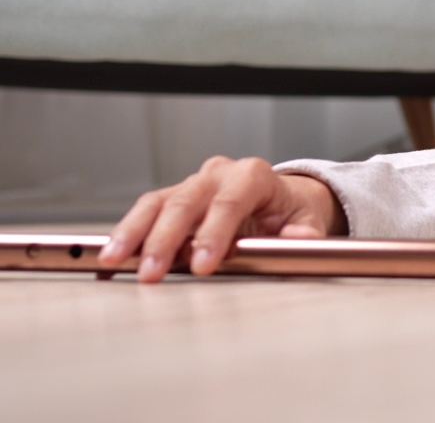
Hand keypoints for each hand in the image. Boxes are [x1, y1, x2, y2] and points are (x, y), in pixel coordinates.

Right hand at [98, 156, 347, 282]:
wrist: (282, 200)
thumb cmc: (291, 211)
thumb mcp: (308, 221)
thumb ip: (304, 232)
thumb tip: (299, 240)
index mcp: (253, 175)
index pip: (230, 202)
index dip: (214, 232)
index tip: (202, 263)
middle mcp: (219, 174)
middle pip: (186, 202)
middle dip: (166, 239)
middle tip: (153, 272)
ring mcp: (192, 184)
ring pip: (157, 202)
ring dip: (134, 233)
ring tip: (115, 260)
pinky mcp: (173, 198)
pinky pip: (146, 211)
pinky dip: (128, 233)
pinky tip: (113, 254)